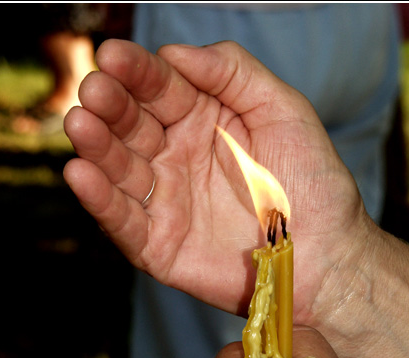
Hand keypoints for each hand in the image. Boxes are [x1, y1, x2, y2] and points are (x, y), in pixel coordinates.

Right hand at [63, 39, 368, 320]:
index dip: (137, 72)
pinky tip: (81, 175)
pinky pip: (124, 222)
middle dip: (110, 107)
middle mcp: (176, 158)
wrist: (328, 253)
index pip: (158, 88)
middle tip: (96, 92)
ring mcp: (166, 203)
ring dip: (96, 148)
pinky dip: (101, 202)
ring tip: (81, 125)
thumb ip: (233, 73)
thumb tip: (176, 52)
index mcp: (201, 121)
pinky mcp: (159, 247)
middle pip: (131, 126)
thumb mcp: (283, 110)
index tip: (116, 57)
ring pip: (120, 171)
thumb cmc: (312, 181)